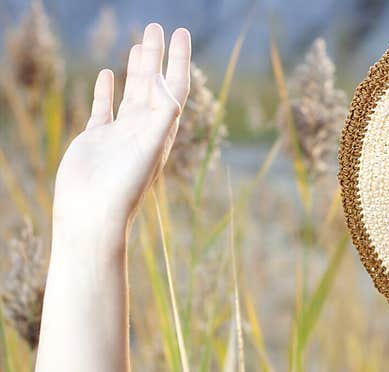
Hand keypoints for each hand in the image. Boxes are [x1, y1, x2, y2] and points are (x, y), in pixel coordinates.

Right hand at [52, 24, 190, 251]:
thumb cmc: (123, 187)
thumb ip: (161, 119)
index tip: (181, 32)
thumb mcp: (147, 150)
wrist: (93, 213)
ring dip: (137, 69)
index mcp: (161, 132)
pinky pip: (105, 108)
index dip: (179, 61)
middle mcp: (144, 131)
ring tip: (141, 44)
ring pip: (132, 93)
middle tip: (158, 27)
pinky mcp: (97, 139)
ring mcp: (121, 134)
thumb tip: (173, 89)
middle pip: (154, 85)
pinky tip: (109, 73)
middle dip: (158, 57)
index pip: (175, 89)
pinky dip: (108, 90)